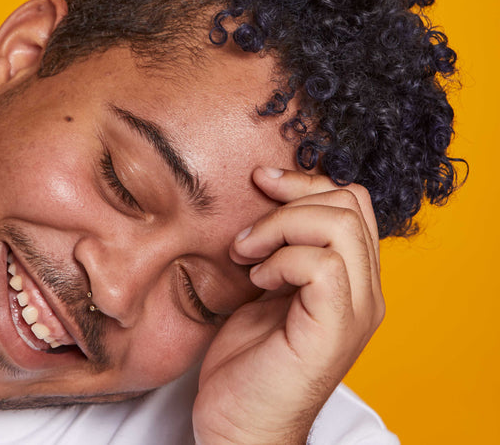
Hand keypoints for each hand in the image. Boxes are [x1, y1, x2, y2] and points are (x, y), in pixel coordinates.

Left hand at [192, 166, 384, 443]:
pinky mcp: (333, 329)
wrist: (238, 424)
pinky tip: (256, 280)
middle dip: (291, 199)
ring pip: (340, 225)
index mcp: (351, 279)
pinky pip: (322, 264)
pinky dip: (280, 259)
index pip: (351, 203)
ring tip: (246, 255)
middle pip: (351, 203)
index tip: (260, 182)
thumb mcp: (265, 289)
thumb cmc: (246, 361)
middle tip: (248, 233)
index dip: (304, 182)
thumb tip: (267, 199)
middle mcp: (365, 292)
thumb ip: (281, 250)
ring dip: (280, 227)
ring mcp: (355, 311)